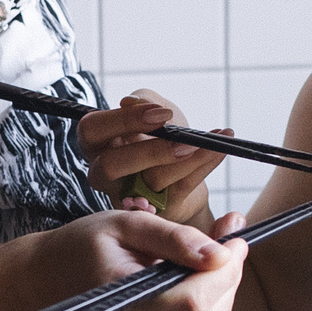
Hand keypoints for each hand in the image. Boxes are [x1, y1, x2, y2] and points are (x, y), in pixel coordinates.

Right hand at [27, 208, 248, 310]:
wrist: (42, 281)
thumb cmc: (80, 247)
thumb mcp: (124, 225)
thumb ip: (174, 238)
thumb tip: (220, 255)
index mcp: (116, 302)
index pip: (192, 303)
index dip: (226, 272)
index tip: (237, 240)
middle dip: (227, 282)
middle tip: (228, 245)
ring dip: (216, 293)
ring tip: (203, 259)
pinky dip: (198, 306)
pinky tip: (183, 281)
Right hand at [75, 89, 224, 227]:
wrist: (185, 169)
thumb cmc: (162, 136)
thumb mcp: (154, 109)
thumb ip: (144, 100)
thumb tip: (131, 102)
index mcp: (97, 143)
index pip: (91, 129)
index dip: (123, 120)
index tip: (160, 113)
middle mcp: (103, 174)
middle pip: (111, 166)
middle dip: (149, 151)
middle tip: (181, 139)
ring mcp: (128, 196)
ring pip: (151, 181)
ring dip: (187, 160)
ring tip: (211, 143)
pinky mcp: (157, 211)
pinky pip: (181, 188)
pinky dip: (204, 165)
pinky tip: (220, 148)